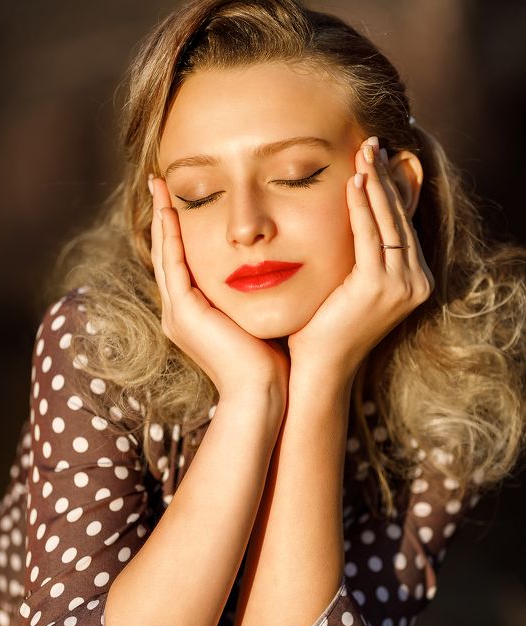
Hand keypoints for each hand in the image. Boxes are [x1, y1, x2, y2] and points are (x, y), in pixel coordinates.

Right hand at [149, 177, 289, 401]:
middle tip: (160, 182)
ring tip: (159, 185)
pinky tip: (171, 209)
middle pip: (166, 254)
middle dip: (163, 217)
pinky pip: (173, 265)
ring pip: (164, 254)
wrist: (262, 392)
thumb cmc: (270, 361)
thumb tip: (275, 269)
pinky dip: (170, 236)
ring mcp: (178, 313)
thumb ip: (256, 293)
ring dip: (161, 218)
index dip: (180, 230)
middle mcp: (180, 312)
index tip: (182, 200)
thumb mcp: (259, 317)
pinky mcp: (184, 313)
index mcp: (195, 314)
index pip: (183, 263)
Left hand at [286, 137, 434, 380]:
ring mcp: (402, 285)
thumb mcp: (349, 287)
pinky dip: (361, 207)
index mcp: (413, 282)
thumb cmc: (325, 330)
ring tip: (364, 153)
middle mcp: (416, 283)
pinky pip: (370, 236)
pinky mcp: (379, 286)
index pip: (403, 226)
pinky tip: (353, 182)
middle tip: (372, 144)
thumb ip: (359, 257)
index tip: (376, 162)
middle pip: (400, 218)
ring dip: (375, 184)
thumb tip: (352, 223)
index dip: (390, 191)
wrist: (321, 368)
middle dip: (385, 179)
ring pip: (388, 222)